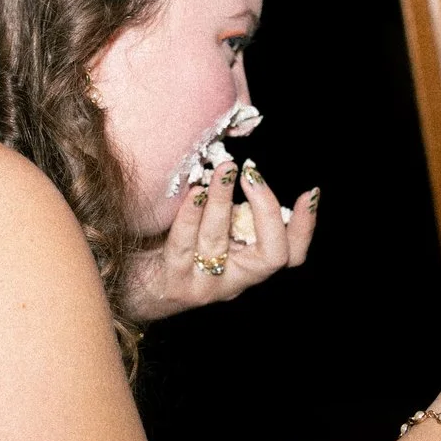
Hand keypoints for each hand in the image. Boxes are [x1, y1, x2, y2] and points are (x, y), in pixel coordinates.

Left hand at [121, 159, 318, 322]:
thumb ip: (231, 205)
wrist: (131, 285)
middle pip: (272, 256)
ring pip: (221, 243)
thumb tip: (240, 155)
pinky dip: (190, 215)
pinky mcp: (175, 283)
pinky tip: (193, 192)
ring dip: (223, 200)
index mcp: (248, 265)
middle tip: (253, 174)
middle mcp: (234, 280)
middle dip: (267, 210)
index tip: (309, 192)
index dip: (305, 226)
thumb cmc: (173, 245)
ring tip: (223, 169)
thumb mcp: (211, 226)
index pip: (291, 254)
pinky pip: (184, 245)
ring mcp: (205, 285)